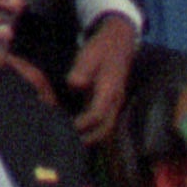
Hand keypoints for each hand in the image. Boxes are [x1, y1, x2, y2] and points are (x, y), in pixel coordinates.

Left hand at [62, 14, 139, 142]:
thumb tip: (74, 84)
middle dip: (89, 139)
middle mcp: (115, 101)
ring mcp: (115, 103)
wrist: (120, 42)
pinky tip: (79, 129)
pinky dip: (94, 129)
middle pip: (106, 129)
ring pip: (107, 127)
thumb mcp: (90, 54)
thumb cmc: (102, 48)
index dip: (82, 125)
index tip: (67, 129)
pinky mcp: (111, 102)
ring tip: (73, 141)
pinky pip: (105, 121)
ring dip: (92, 137)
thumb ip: (82, 70)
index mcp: (109, 91)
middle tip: (70, 145)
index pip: (97, 116)